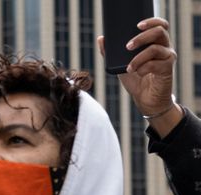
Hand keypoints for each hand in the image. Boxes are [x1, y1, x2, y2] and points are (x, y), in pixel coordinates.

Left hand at [98, 17, 180, 134]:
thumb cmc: (135, 80)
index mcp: (154, 43)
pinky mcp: (167, 69)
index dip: (150, 22)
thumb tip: (101, 39)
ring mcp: (167, 57)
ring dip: (138, 57)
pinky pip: (156, 63)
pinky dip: (143, 68)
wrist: (145, 100)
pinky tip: (138, 73)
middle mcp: (164, 47)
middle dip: (141, 37)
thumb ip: (111, 53)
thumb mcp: (120, 65)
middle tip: (127, 46)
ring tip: (129, 67)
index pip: (159, 25)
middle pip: (159, 32)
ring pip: (155, 48)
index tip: (137, 25)